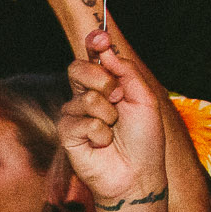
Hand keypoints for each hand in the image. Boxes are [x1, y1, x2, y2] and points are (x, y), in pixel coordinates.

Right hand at [61, 50, 167, 209]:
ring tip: (113, 130)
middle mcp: (86, 96)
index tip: (100, 38)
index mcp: (106, 85)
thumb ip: (126, 72)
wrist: (138, 173)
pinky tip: (103, 144)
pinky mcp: (66, 134)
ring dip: (107, 115)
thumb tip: (107, 52)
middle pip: (77, 68)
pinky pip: (80, 122)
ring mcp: (74, 115)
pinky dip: (98, 133)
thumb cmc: (144, 139)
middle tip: (117, 97)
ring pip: (84, 98)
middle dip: (101, 79)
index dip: (93, 43)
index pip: (93, 57)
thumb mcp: (144, 99)